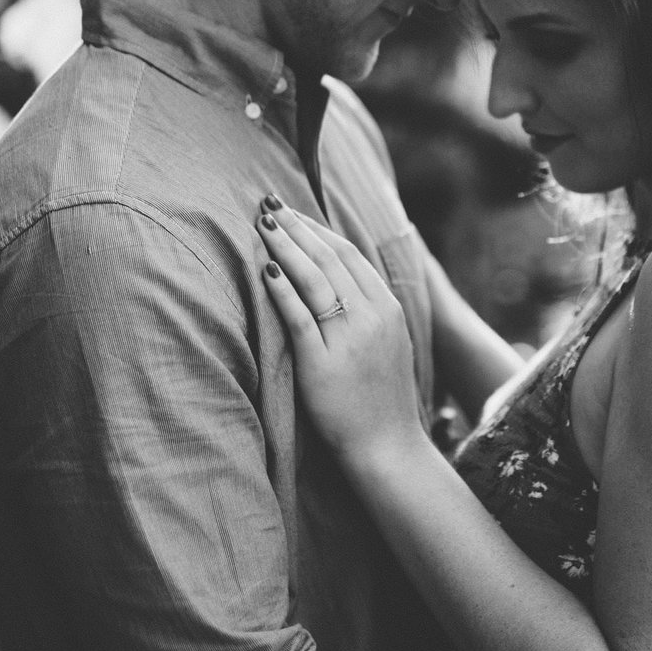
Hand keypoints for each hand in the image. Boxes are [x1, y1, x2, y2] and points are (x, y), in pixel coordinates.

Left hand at [256, 198, 427, 473]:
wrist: (388, 446)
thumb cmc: (381, 398)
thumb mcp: (389, 343)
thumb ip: (370, 310)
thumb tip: (341, 281)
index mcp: (387, 308)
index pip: (349, 254)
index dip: (318, 229)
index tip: (293, 212)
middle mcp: (372, 316)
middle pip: (329, 258)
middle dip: (297, 227)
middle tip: (269, 204)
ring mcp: (349, 338)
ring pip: (314, 279)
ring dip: (286, 246)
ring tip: (262, 224)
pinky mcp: (324, 362)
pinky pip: (299, 317)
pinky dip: (281, 289)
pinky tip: (264, 269)